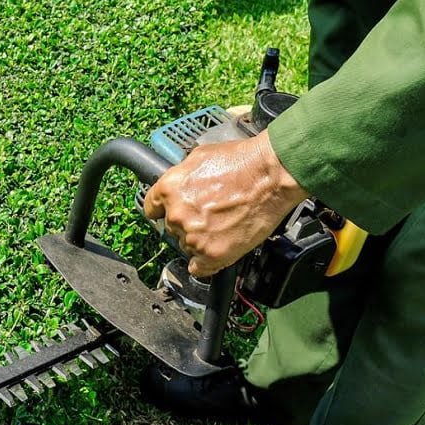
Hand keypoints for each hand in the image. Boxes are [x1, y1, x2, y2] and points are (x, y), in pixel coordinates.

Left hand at [142, 130, 308, 277]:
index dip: (164, 210)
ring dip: (200, 240)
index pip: (152, 209)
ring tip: (223, 225)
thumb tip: (178, 184)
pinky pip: (199, 268)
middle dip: (188, 223)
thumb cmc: (243, 162)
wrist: (272, 174)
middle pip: (172, 228)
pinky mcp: (212, 254)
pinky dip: (206, 262)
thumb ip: (181, 176)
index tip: (172, 212)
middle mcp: (176, 215)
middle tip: (210, 214)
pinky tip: (217, 249)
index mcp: (169, 190)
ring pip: (187, 246)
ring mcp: (193, 237)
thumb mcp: (200, 156)